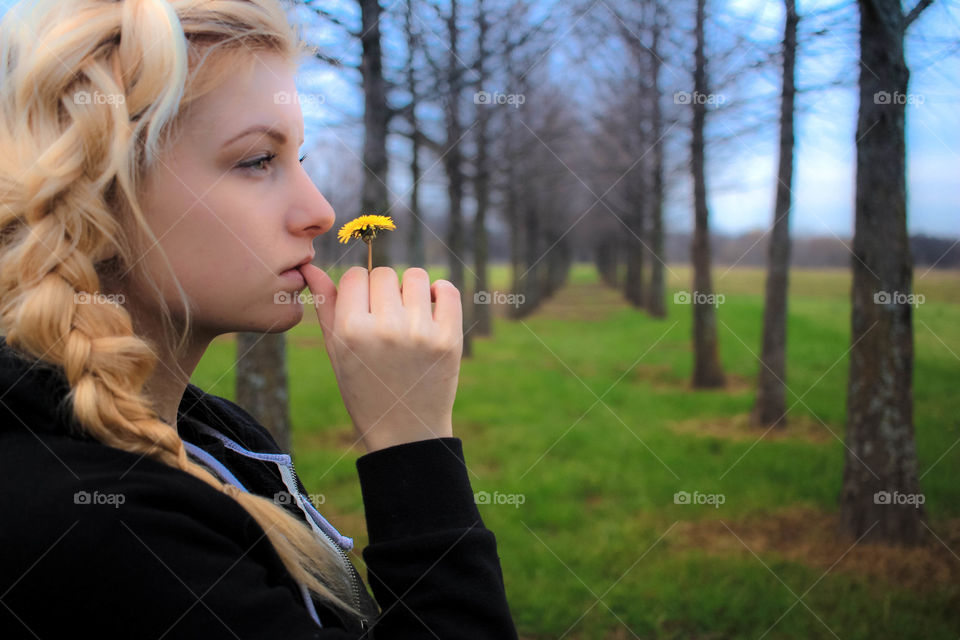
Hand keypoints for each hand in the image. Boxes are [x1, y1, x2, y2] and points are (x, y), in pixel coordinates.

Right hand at [299, 265, 462, 452]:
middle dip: (383, 289)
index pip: (356, 275)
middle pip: (384, 273)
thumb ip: (326, 306)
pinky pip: (447, 290)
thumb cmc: (364, 389)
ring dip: (411, 289)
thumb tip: (311, 266)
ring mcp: (420, 333)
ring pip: (415, 276)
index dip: (359, 288)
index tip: (364, 307)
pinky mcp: (448, 339)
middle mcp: (385, 329)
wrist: (405, 430)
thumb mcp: (337, 352)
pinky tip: (431, 308)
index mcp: (351, 331)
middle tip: (386, 317)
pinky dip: (440, 293)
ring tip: (408, 313)